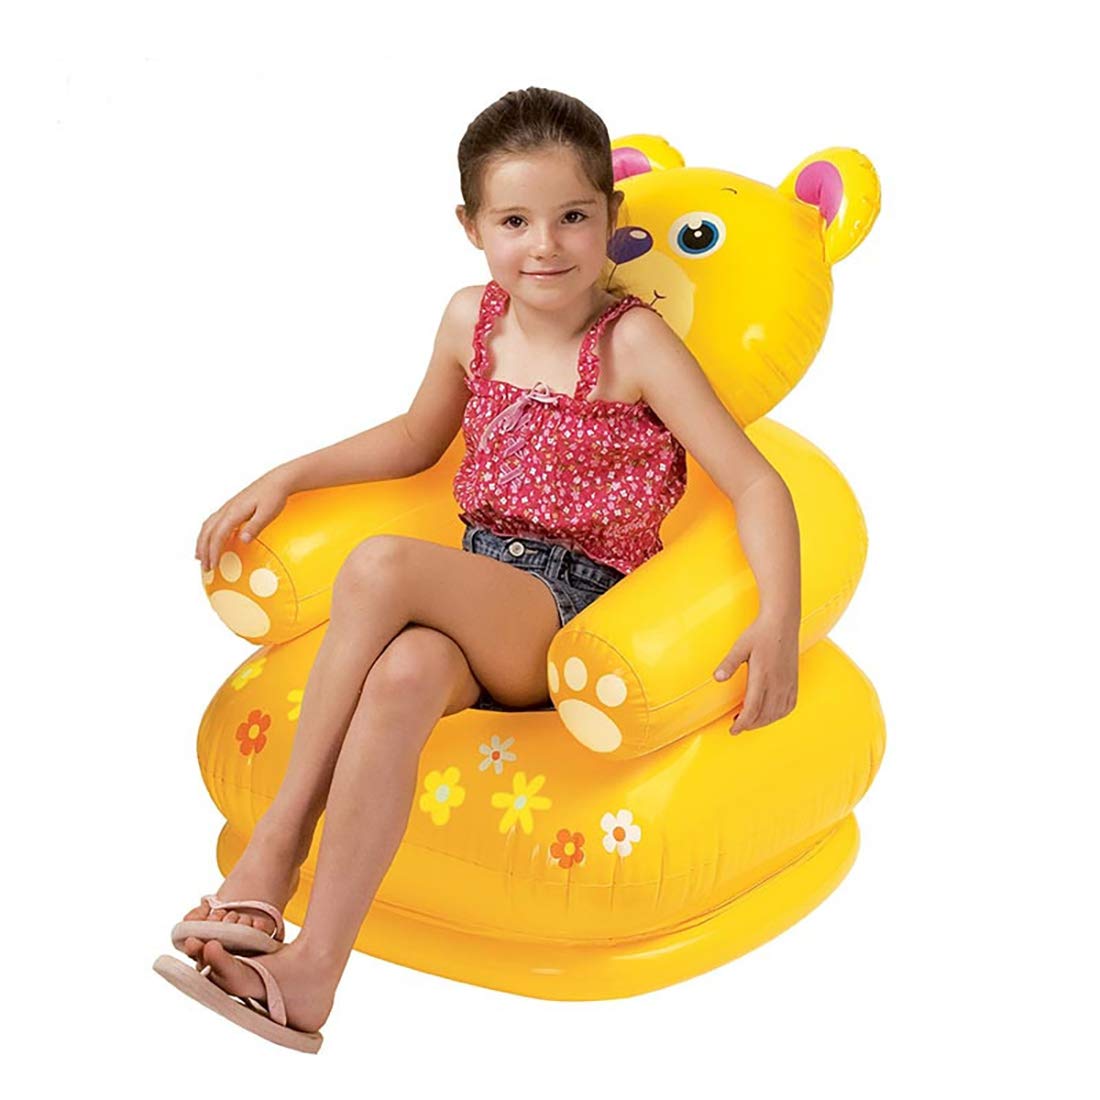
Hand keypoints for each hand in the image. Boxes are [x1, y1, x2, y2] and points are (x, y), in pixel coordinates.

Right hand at [195, 470, 293, 572]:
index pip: (217, 535)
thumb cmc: (275, 496)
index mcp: (234, 512)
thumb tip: (243, 541)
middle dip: (204, 550)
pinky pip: (213, 522)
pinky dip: (207, 533)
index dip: (213, 551)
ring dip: (201, 542)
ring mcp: (227, 507)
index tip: (212, 566)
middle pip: (207, 532)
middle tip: (205, 567)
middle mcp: (227, 509)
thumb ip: (255, 526)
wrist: (277, 480)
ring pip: (207, 526)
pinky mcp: (231, 507)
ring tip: (200, 557)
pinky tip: (210, 540)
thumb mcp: (268, 513)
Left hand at [713, 612, 799, 734]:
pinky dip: (778, 715)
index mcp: (763, 676)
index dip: (742, 724)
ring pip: (777, 713)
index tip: (733, 730)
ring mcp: (788, 683)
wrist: (782, 622)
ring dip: (763, 722)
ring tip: (750, 720)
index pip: (752, 709)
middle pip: (764, 715)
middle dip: (750, 725)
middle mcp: (778, 683)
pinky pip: (789, 706)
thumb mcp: (740, 646)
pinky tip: (769, 713)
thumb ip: (729, 663)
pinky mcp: (794, 681)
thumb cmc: (759, 633)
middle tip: (737, 726)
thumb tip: (716, 678)